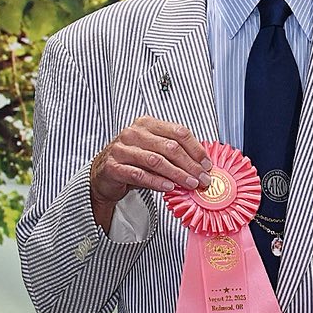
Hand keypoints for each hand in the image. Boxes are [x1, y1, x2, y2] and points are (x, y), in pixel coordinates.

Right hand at [89, 119, 208, 227]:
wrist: (105, 174)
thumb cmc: (134, 162)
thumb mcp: (156, 152)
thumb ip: (176, 155)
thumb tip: (203, 167)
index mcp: (147, 124)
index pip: (178, 132)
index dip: (196, 149)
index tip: (207, 165)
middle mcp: (133, 133)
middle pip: (170, 147)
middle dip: (191, 165)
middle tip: (203, 179)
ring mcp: (121, 149)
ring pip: (156, 160)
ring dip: (177, 174)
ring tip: (191, 184)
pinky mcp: (113, 166)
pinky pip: (139, 174)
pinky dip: (157, 182)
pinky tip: (169, 187)